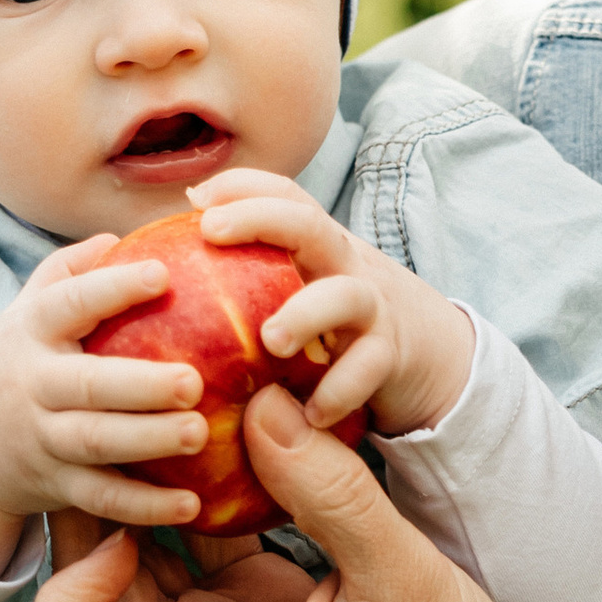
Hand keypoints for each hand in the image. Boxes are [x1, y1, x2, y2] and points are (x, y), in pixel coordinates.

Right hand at [0, 238, 212, 573]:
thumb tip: (122, 235)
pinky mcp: (56, 486)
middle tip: (194, 381)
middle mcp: (33, 384)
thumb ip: (69, 272)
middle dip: (139, 385)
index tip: (162, 275)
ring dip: (147, 441)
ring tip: (199, 434)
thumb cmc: (18, 364)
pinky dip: (144, 506)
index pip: (68, 303)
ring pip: (94, 443)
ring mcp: (43, 439)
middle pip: (85, 385)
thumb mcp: (27, 311)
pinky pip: (101, 497)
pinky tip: (192, 504)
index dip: (112, 288)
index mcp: (31, 331)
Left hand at [34, 384, 553, 601]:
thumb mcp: (403, 582)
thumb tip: (260, 401)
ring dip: (147, 501)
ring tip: (172, 422)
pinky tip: (232, 441)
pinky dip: (201, 502)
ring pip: (142, 569)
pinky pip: (201, 554)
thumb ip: (330, 492)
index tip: (125, 540)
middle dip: (96, 517)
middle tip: (130, 433)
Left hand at [188, 169, 474, 436]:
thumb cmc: (338, 321)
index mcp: (315, 246)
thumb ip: (251, 274)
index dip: (240, 186)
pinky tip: (310, 414)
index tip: (196, 200)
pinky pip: (367, 367)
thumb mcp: (302, 284)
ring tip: (272, 341)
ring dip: (305, 313)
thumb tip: (169, 258)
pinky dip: (339, 390)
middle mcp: (342, 264)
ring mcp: (370, 308)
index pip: (283, 197)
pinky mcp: (390, 356)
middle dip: (259, 218)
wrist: (432, 352)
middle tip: (211, 232)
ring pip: (344, 295)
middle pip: (308, 224)